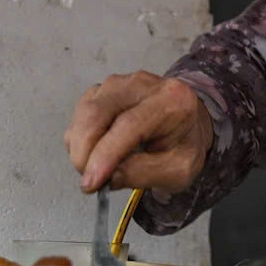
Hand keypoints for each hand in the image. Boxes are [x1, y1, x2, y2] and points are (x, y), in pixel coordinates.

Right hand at [63, 71, 212, 193]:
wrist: (186, 125)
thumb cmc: (183, 146)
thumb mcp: (177, 170)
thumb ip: (143, 173)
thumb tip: (107, 178)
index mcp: (172, 99)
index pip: (129, 124)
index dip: (105, 154)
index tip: (91, 183)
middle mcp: (143, 84)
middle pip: (97, 112)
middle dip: (84, 152)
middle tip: (90, 181)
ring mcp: (120, 83)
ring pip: (83, 113)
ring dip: (80, 146)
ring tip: (97, 167)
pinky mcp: (103, 89)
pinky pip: (79, 114)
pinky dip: (79, 137)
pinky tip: (96, 151)